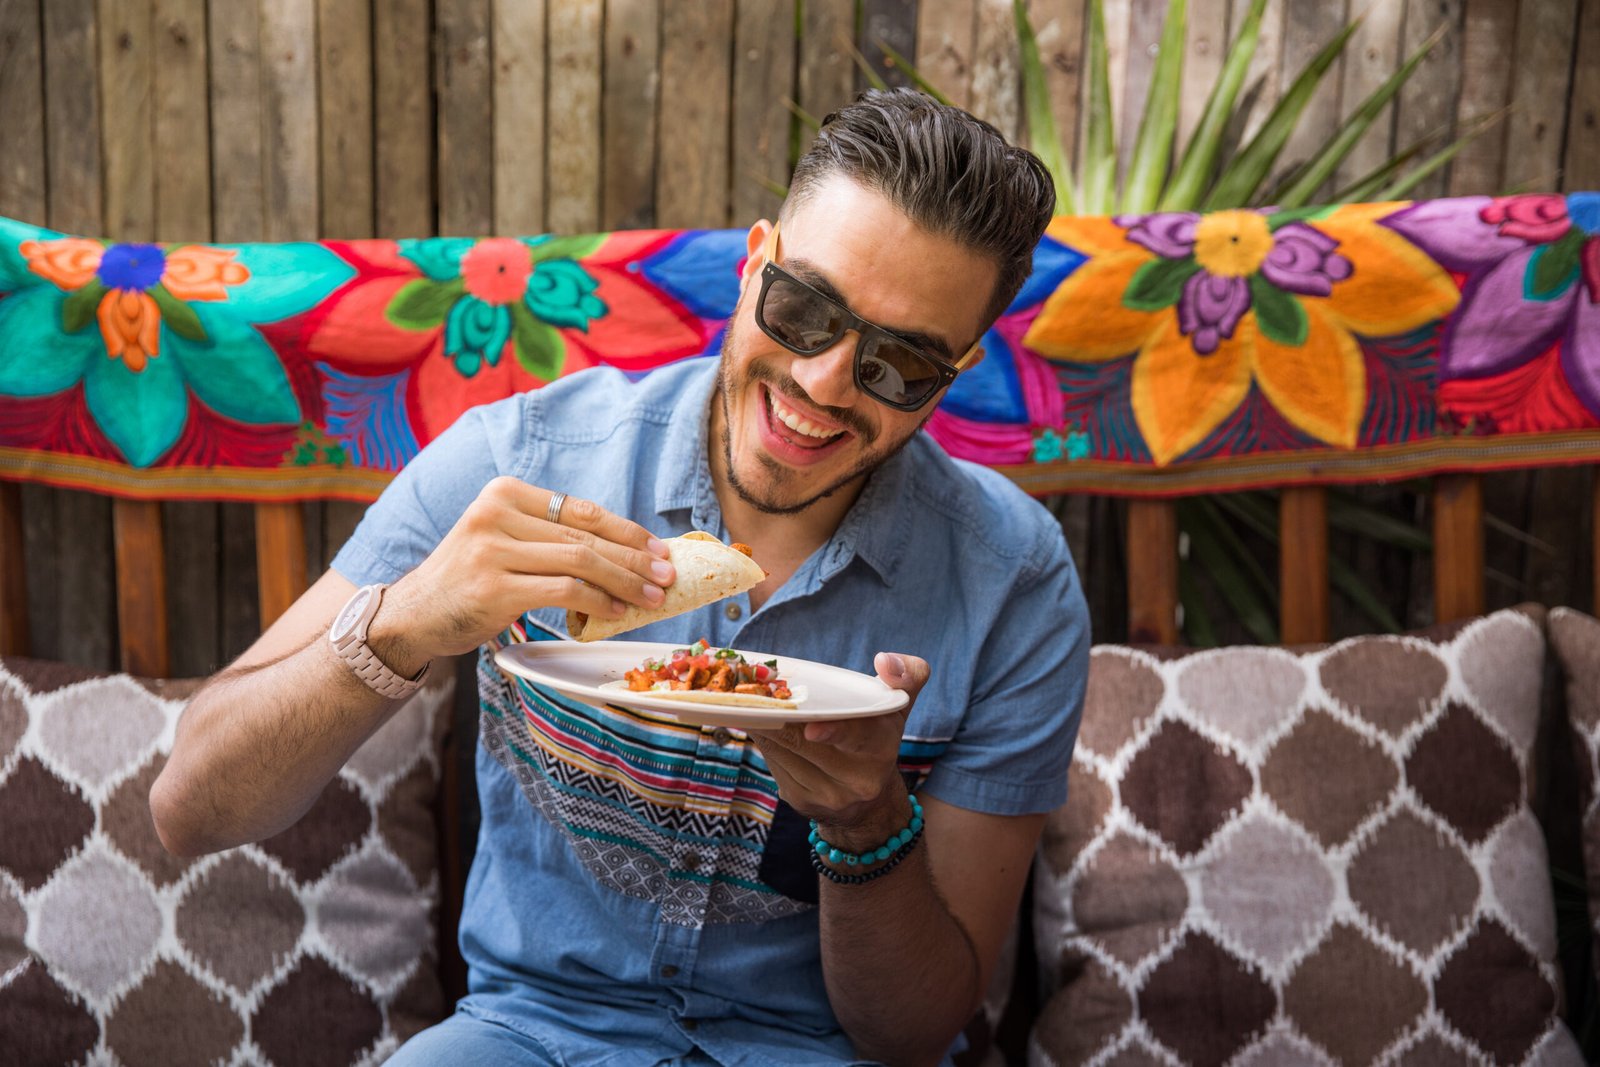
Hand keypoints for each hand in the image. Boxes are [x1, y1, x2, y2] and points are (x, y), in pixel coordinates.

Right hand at [380, 476, 674, 660]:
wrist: (413, 614)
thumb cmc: (470, 579)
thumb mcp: (503, 540)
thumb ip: (548, 537)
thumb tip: (624, 549)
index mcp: (504, 493)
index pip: (580, 509)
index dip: (625, 530)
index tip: (657, 548)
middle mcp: (495, 514)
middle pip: (584, 535)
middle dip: (633, 557)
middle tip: (667, 575)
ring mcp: (492, 551)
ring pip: (579, 561)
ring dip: (624, 581)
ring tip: (652, 596)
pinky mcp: (493, 588)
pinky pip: (563, 591)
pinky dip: (598, 601)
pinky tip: (617, 610)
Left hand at [748, 652, 929, 851]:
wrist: (868, 801)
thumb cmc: (877, 736)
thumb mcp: (898, 707)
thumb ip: (907, 676)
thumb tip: (884, 660)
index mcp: (881, 749)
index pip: (858, 738)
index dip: (834, 732)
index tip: (812, 728)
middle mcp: (857, 779)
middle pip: (805, 741)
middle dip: (779, 715)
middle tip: (757, 691)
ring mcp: (827, 795)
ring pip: (783, 750)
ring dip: (764, 724)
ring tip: (751, 702)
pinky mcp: (801, 801)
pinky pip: (773, 762)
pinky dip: (764, 739)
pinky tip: (759, 724)